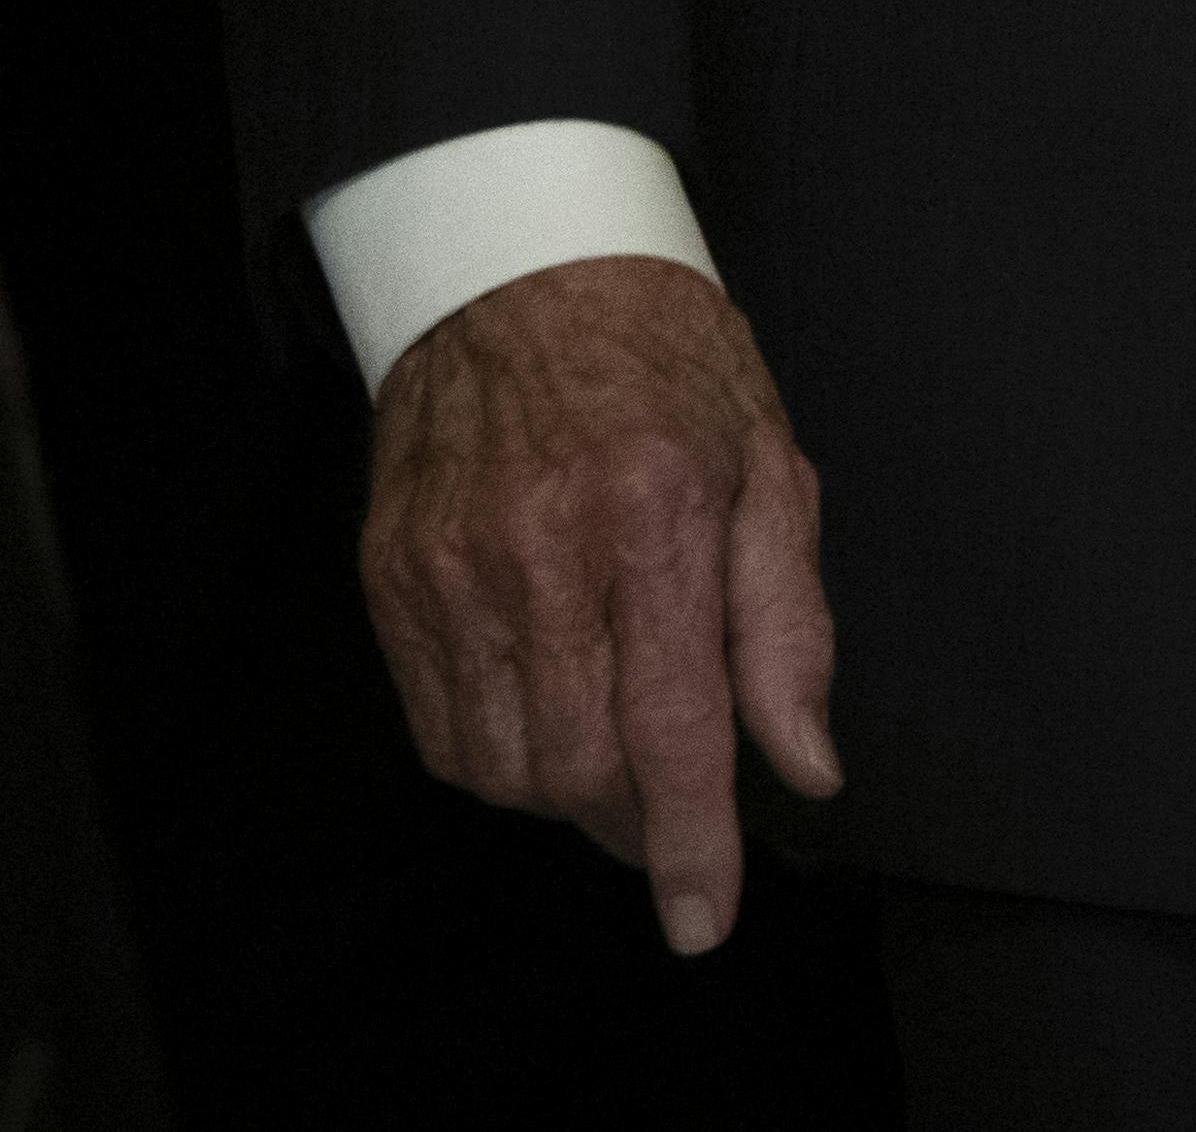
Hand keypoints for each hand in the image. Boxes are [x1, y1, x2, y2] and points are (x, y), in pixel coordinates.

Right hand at [362, 254, 840, 950]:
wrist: (519, 276)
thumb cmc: (670, 365)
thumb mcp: (774, 468)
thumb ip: (790, 630)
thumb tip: (806, 765)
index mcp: (655, 516)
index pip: (675, 726)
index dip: (693, 843)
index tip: (707, 919)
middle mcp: (539, 551)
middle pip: (580, 768)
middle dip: (638, 822)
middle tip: (680, 805)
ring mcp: (447, 572)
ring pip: (502, 767)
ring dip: (570, 795)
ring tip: (622, 744)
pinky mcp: (389, 583)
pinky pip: (440, 731)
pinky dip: (502, 757)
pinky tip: (551, 710)